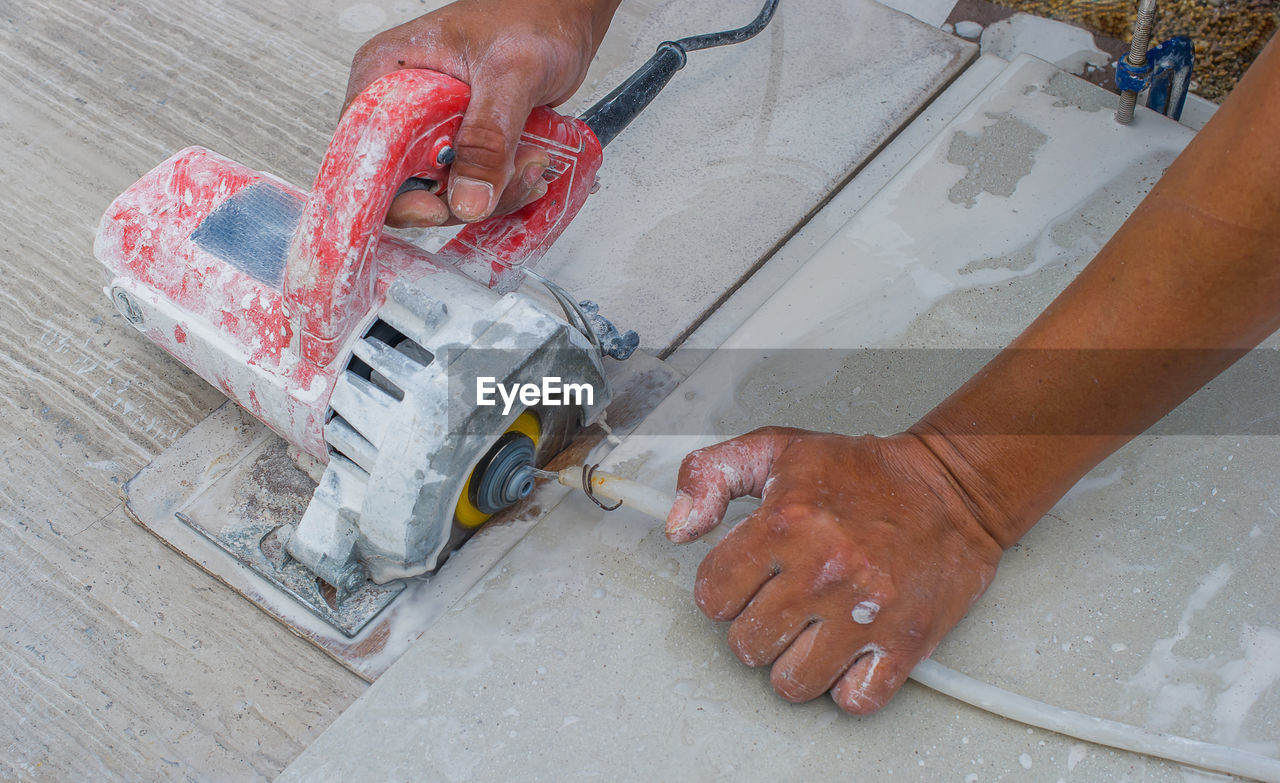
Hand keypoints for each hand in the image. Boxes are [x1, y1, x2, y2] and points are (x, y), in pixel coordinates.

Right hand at [346, 0, 617, 225]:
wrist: (566, 15)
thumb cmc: (534, 16)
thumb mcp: (511, 74)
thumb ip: (489, 137)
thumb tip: (468, 199)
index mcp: (388, 73)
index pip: (363, 150)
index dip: (391, 190)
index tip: (434, 207)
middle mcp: (402, 105)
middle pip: (403, 184)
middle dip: (459, 194)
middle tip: (504, 178)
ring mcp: (432, 128)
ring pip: (442, 192)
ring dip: (492, 192)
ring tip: (531, 161)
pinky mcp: (461, 144)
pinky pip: (469, 185)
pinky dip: (502, 187)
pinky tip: (529, 165)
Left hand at [666, 427, 1004, 713]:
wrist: (951, 487)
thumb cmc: (863, 472)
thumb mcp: (775, 449)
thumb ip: (710, 475)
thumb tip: (678, 529)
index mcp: (784, 523)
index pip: (711, 595)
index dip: (724, 589)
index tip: (746, 579)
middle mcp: (822, 570)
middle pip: (747, 644)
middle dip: (757, 625)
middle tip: (783, 601)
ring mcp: (864, 612)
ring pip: (791, 681)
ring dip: (795, 661)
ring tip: (812, 629)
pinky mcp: (906, 642)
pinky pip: (853, 700)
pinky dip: (846, 686)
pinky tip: (847, 653)